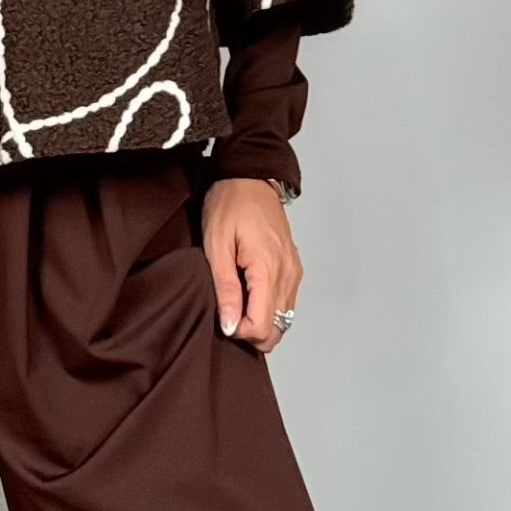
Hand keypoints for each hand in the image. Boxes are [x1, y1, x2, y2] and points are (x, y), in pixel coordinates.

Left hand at [204, 176, 301, 354]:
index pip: (262, 326)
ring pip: (283, 321)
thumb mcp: (217, 245)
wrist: (251, 177)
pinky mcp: (294, 269)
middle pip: (276, 330)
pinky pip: (285, 304)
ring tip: (236, 301)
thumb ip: (226, 288)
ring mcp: (294, 272)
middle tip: (228, 313)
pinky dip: (268, 310)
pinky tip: (248, 296)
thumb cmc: (230, 204)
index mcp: (268, 268)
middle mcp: (288, 274)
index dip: (239, 332)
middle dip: (250, 332)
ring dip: (259, 322)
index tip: (222, 318)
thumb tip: (230, 325)